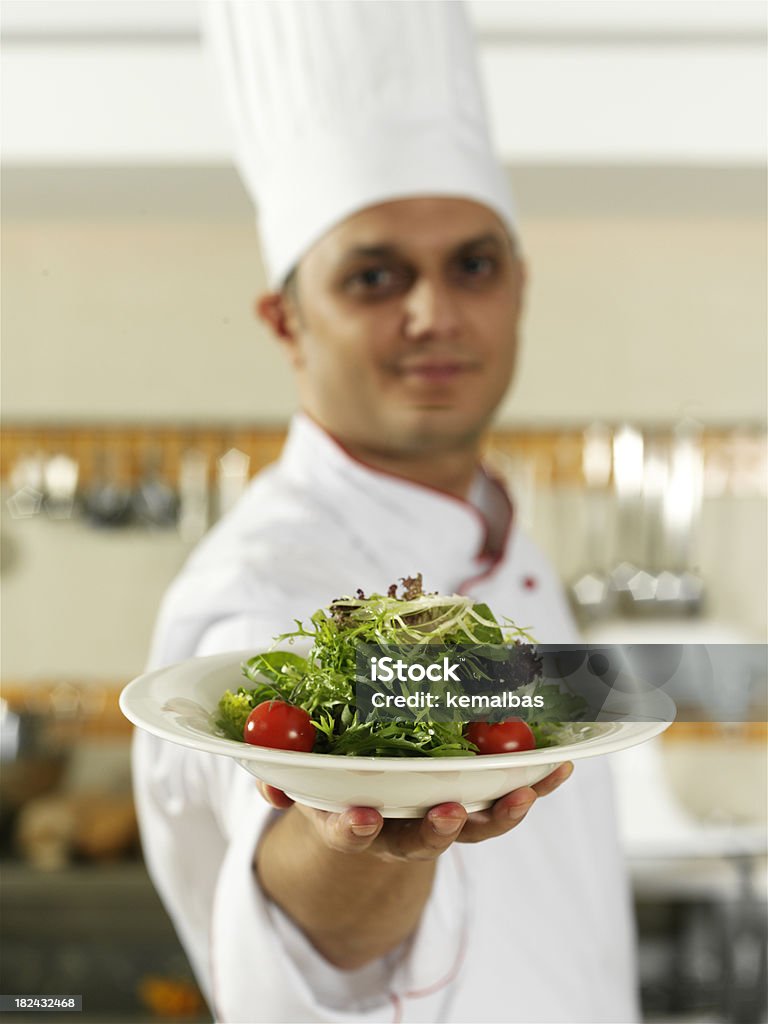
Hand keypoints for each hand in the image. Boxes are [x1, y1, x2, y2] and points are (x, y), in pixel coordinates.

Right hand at [256, 761, 572, 862]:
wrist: (373, 815)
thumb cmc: (335, 787)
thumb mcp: (304, 784)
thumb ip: (284, 781)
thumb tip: (266, 779)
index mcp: (357, 822)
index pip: (352, 831)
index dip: (355, 827)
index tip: (360, 817)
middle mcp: (404, 831)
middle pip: (424, 838)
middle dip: (437, 829)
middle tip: (450, 812)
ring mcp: (445, 821)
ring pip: (476, 826)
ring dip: (501, 812)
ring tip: (523, 792)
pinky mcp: (478, 807)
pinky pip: (509, 799)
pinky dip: (536, 785)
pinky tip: (561, 764)